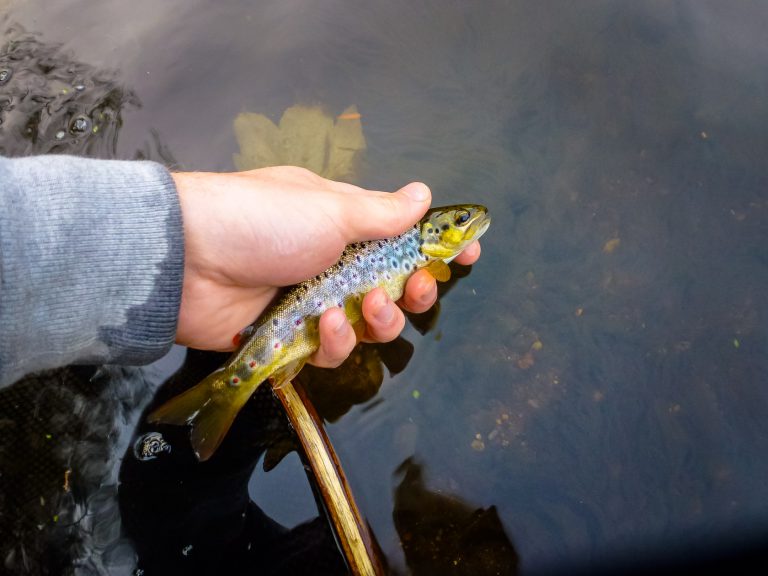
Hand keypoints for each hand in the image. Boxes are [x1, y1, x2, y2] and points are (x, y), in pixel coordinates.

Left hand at [173, 166, 481, 366]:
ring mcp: (312, 300)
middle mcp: (332, 261)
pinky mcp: (291, 336)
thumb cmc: (260, 219)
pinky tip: (325, 325)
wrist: (185, 260)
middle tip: (418, 290)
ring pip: (368, 325)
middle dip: (414, 292)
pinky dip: (335, 340)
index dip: (436, 247)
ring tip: (365, 309)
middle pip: (394, 287)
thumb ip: (381, 212)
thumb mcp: (328, 208)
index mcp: (344, 222)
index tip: (468, 255)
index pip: (402, 235)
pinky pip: (332, 349)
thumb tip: (422, 193)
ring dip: (377, 320)